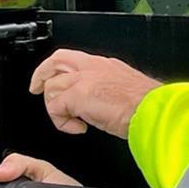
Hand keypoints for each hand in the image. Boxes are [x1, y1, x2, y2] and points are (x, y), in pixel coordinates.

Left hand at [29, 49, 160, 138]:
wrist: (153, 110)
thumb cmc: (146, 105)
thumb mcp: (124, 88)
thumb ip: (106, 89)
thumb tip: (97, 101)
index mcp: (104, 65)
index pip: (72, 59)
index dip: (57, 69)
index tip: (50, 80)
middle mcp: (92, 67)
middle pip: (55, 62)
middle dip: (41, 76)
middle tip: (35, 90)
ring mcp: (83, 79)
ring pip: (52, 88)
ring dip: (57, 109)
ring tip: (72, 122)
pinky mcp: (78, 95)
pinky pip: (56, 107)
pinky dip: (62, 122)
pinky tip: (77, 128)